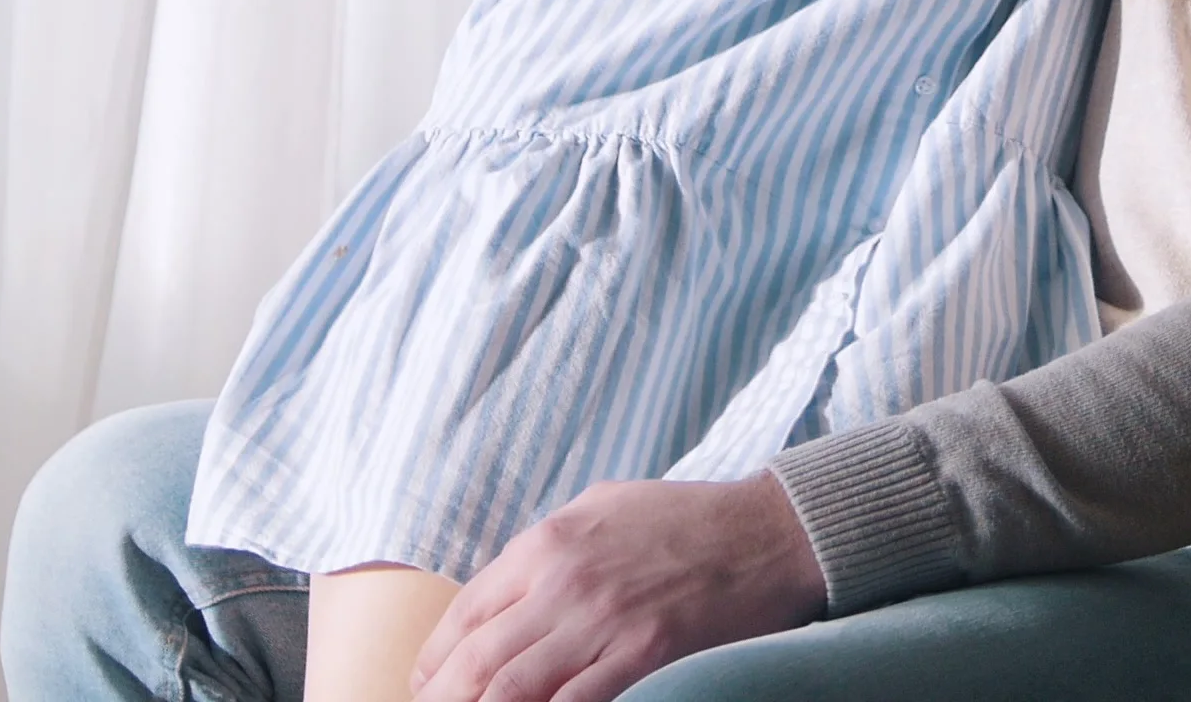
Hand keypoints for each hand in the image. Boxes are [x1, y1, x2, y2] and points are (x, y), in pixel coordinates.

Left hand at [412, 475, 826, 701]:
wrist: (766, 532)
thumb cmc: (684, 519)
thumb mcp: (599, 507)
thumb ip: (547, 548)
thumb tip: (503, 588)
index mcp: (546, 542)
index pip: (466, 610)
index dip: (435, 658)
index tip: (424, 683)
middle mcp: (563, 581)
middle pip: (477, 658)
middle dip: (444, 697)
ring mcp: (601, 620)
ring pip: (512, 688)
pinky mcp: (642, 653)